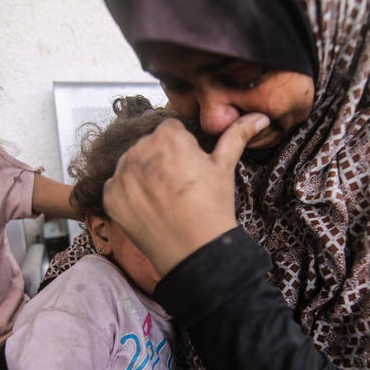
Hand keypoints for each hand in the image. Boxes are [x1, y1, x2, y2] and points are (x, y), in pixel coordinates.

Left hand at [103, 113, 268, 275]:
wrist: (194, 252)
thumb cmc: (212, 208)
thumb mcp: (224, 168)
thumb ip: (236, 136)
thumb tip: (260, 117)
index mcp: (168, 136)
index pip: (170, 131)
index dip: (182, 150)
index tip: (189, 170)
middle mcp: (139, 150)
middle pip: (148, 146)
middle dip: (160, 161)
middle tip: (178, 187)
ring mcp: (121, 174)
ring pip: (131, 165)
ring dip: (142, 176)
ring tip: (163, 199)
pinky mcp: (110, 197)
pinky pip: (116, 187)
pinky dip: (128, 196)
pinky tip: (148, 209)